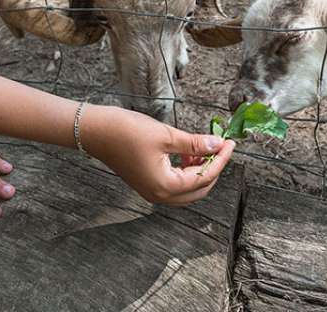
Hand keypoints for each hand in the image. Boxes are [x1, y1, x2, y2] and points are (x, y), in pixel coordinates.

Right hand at [83, 106, 235, 204]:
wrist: (95, 131)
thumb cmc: (126, 131)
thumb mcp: (166, 135)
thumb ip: (194, 143)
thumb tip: (217, 145)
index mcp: (165, 186)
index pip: (204, 177)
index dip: (220, 159)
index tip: (230, 143)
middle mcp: (160, 195)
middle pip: (199, 189)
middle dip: (213, 168)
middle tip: (221, 147)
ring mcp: (152, 191)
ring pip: (187, 188)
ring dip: (200, 170)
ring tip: (204, 146)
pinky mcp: (147, 183)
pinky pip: (175, 183)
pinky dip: (186, 170)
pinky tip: (188, 152)